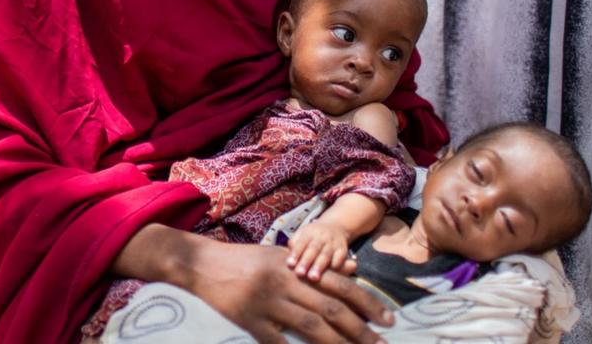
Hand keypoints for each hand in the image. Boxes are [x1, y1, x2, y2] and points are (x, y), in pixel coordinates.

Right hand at [184, 241, 391, 343]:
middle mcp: (284, 282)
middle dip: (361, 329)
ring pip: (310, 326)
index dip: (366, 302)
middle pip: (330, 308)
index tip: (388, 319)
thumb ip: (316, 263)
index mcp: (295, 265)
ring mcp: (266, 303)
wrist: (202, 264)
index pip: (339, 284)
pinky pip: (277, 342)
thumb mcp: (281, 255)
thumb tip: (354, 267)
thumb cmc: (246, 260)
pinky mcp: (248, 320)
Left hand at [288, 221, 356, 281]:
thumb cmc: (313, 236)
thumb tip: (289, 259)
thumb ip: (294, 244)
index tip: (290, 265)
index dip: (295, 253)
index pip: (301, 243)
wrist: (335, 227)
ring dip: (319, 266)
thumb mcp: (302, 235)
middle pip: (313, 249)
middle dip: (306, 261)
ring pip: (326, 254)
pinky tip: (330, 276)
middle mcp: (321, 236)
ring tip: (313, 278)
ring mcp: (333, 243)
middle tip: (300, 274)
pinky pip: (339, 259)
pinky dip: (335, 267)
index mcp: (309, 232)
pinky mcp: (343, 250)